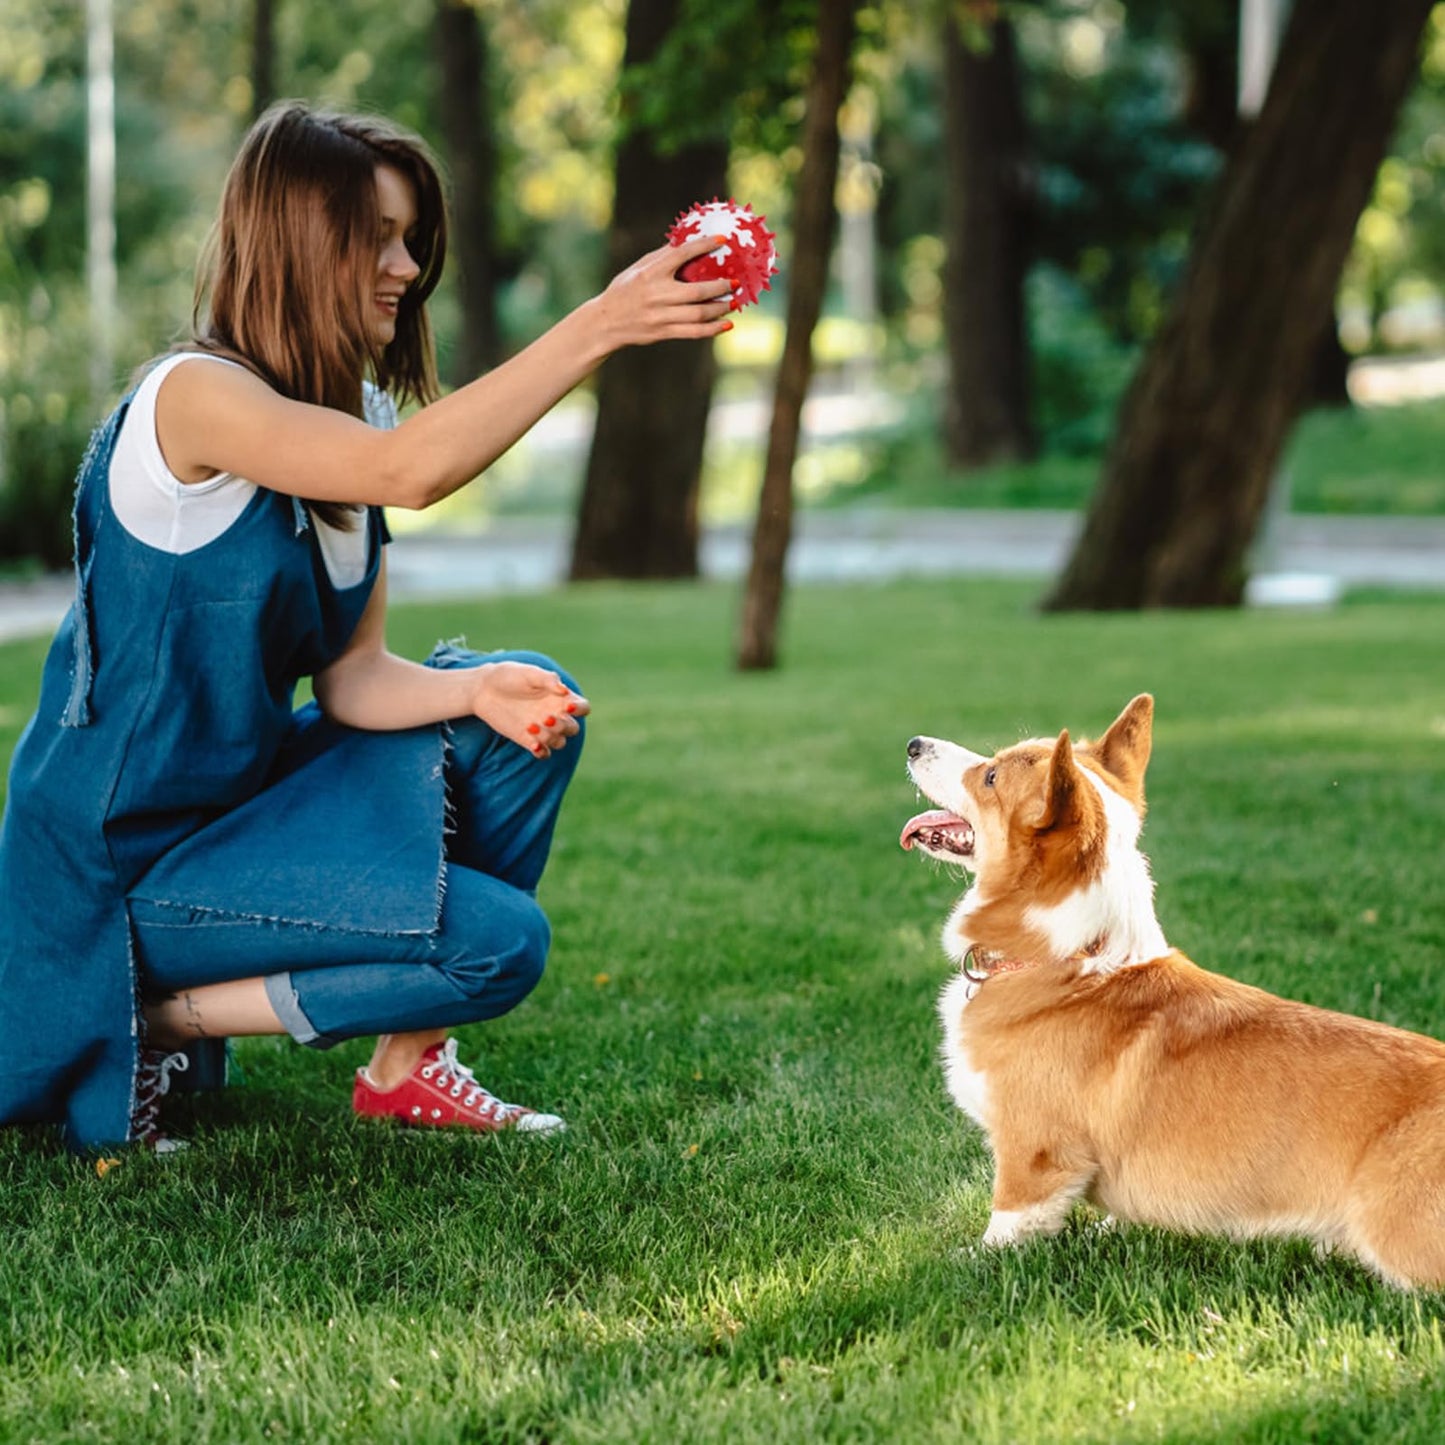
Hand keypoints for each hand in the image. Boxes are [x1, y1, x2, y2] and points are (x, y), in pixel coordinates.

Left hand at [469, 661, 589, 758]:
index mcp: (560, 697)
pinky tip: (532, 744)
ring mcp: (543, 728)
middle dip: (563, 726)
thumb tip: (564, 690)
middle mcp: (555, 714)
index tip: (566, 707)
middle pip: (573, 729)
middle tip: (546, 718)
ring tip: (530, 727)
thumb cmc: (508, 676)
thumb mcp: (528, 673)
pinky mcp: (529, 739)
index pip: (583, 708)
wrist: (484, 689)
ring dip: (550, 738)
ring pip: (560, 742)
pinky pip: (544, 753)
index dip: (580, 710)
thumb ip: (547, 679)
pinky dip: (542, 751)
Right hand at [591, 234, 735, 349]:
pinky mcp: (663, 333)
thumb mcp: (638, 268)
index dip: (703, 246)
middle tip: (736, 282)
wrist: (605, 322)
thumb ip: (661, 256)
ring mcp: (660, 316)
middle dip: (720, 287)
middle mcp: (656, 295)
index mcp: (650, 273)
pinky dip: (712, 329)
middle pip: (696, 291)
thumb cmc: (624, 290)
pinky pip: (693, 333)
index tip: (722, 241)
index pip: (681, 255)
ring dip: (720, 308)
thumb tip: (687, 240)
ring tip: (734, 302)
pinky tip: (726, 325)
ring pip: (698, 314)